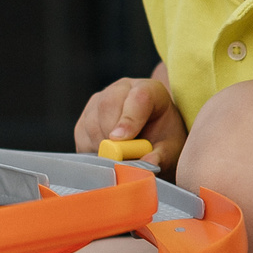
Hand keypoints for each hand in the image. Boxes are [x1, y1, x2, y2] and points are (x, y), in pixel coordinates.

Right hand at [73, 75, 187, 170]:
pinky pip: (81, 133)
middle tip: (119, 158)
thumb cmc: (163, 140)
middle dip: (111, 135)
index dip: (129, 119)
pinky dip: (91, 149)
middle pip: (108, 104)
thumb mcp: (171, 149)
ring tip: (117, 159)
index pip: (139, 96)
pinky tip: (106, 156)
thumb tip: (147, 164)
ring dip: (101, 145)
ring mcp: (100, 100)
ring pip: (91, 120)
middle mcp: (122, 89)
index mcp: (150, 90)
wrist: (152, 139)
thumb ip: (162, 155)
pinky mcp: (85, 117)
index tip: (121, 140)